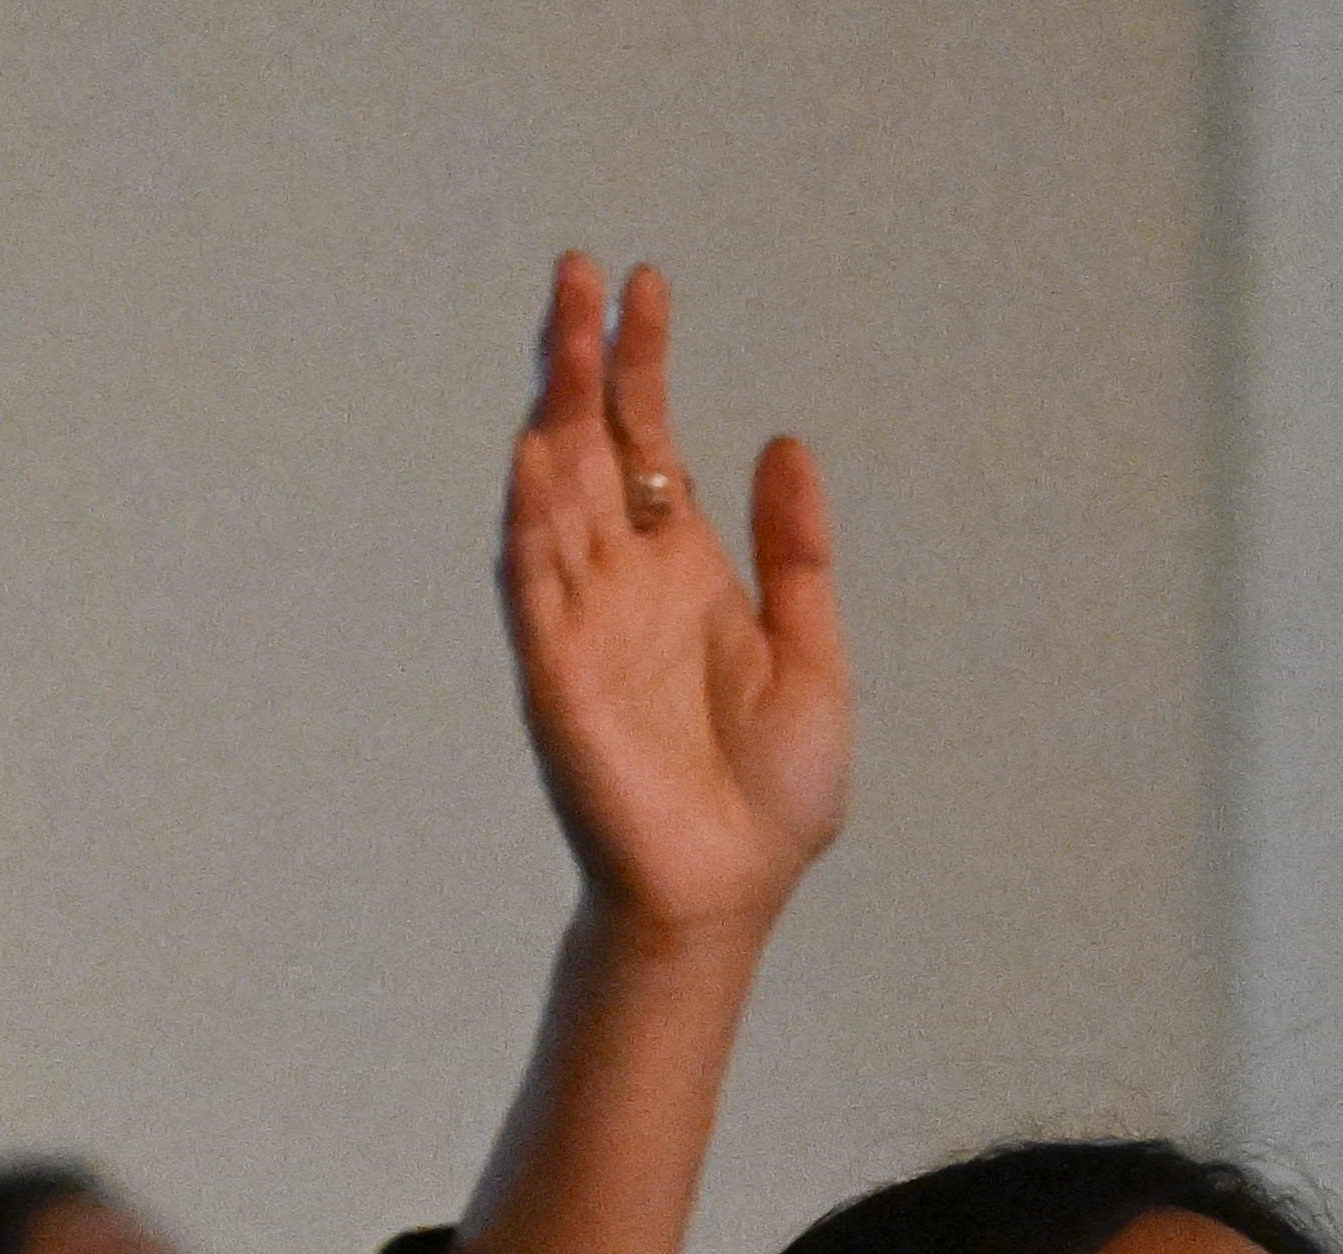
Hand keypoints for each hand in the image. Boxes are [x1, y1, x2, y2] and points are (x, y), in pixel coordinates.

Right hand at [500, 257, 848, 946]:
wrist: (728, 892)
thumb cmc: (770, 793)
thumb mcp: (812, 652)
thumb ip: (796, 552)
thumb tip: (784, 442)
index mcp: (682, 569)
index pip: (648, 442)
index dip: (643, 363)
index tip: (647, 284)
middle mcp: (622, 584)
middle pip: (590, 449)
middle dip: (582, 362)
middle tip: (580, 272)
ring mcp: (583, 628)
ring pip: (555, 501)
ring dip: (553, 419)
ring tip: (562, 341)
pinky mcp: (558, 681)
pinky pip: (535, 589)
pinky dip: (531, 525)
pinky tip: (536, 457)